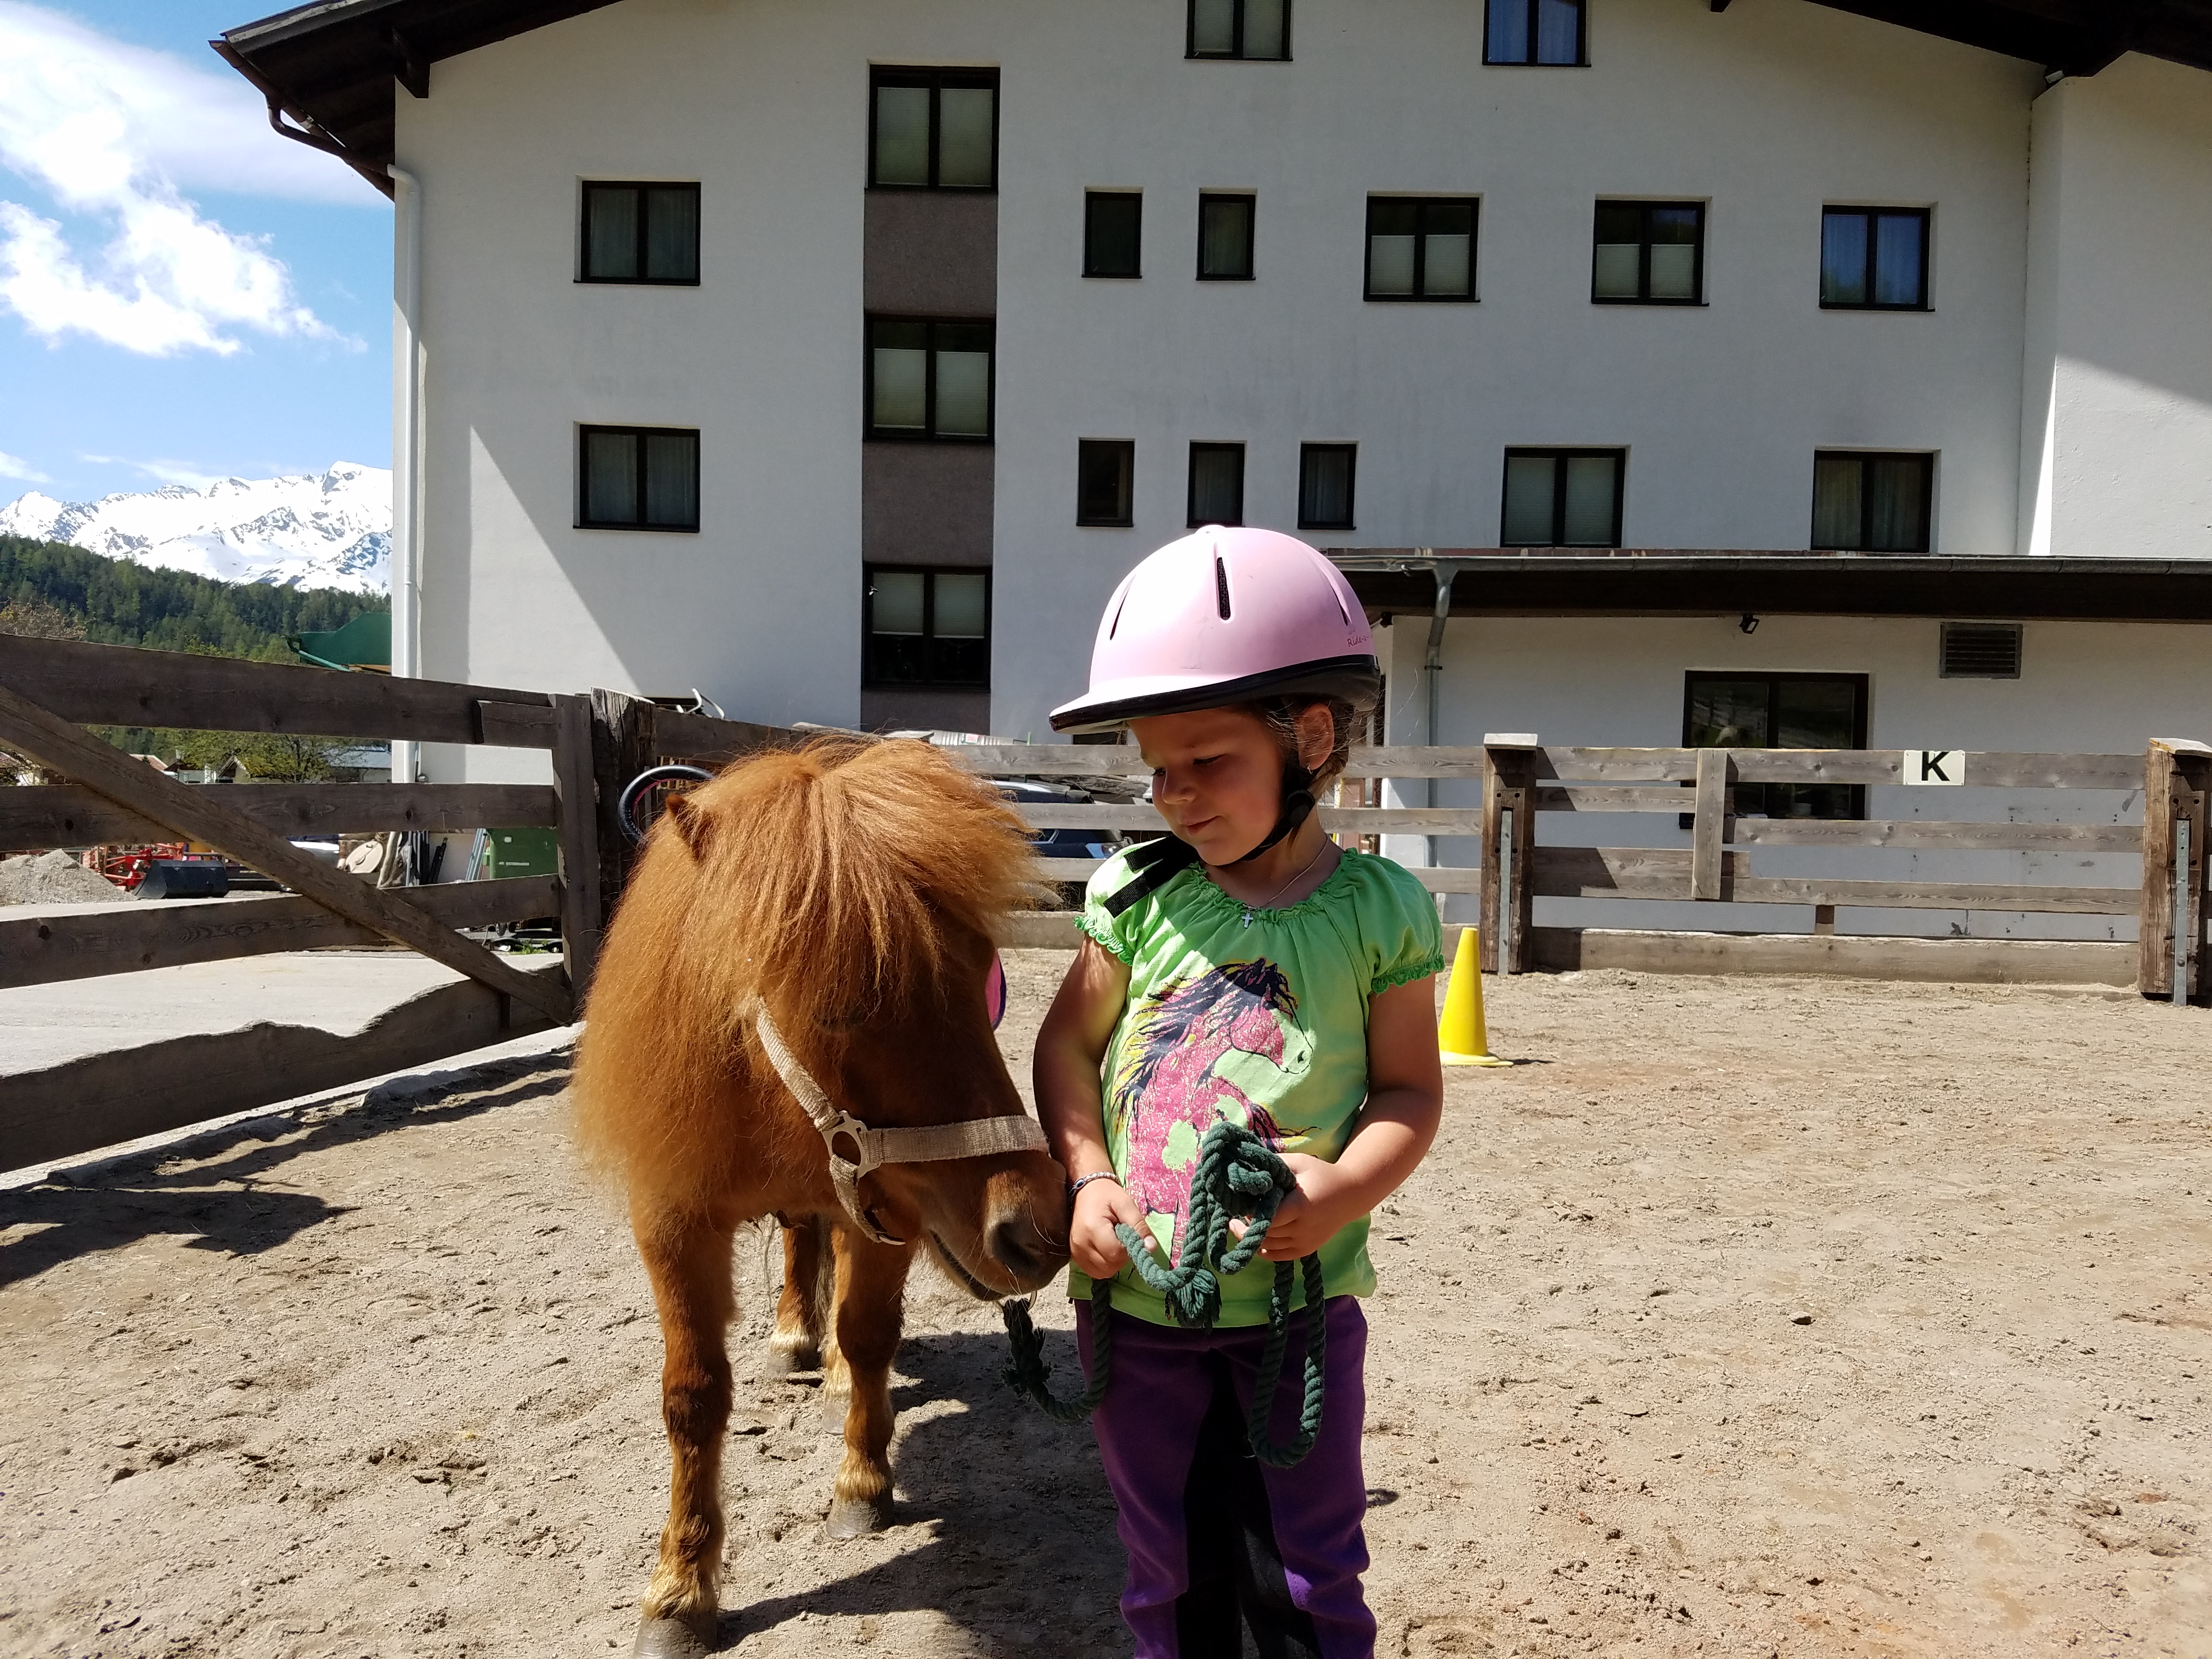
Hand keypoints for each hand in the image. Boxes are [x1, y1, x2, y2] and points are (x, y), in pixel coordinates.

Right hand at [1069, 1177, 1150, 1279]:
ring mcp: (1075, 1253)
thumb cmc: (1106, 1194)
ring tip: (1114, 1241)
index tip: (1130, 1235)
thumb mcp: (1126, 1204)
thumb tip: (1150, 1248)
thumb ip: (1139, 1226)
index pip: (1116, 1253)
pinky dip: (1105, 1265)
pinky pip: (1095, 1271)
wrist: (1085, 1191)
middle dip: (1123, 1256)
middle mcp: (1080, 1245)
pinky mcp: (1075, 1257)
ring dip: (1114, 1262)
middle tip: (1123, 1237)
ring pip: (1104, 1272)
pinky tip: (1106, 1249)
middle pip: (1110, 1266)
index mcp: (1092, 1229)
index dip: (1129, 1248)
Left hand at [1232, 1154, 1351, 1261]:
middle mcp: (1302, 1229)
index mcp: (1300, 1206)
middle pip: (1265, 1233)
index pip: (1267, 1218)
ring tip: (1239, 1221)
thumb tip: (1246, 1167)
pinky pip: (1277, 1256)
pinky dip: (1262, 1249)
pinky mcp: (1306, 1249)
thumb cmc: (1321, 1174)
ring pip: (1268, 1246)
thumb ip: (1273, 1165)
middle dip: (1247, 1222)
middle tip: (1236, 1208)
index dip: (1250, 1212)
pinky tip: (1254, 1237)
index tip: (1240, 1201)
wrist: (1349, 1195)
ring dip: (1252, 1236)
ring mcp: (1305, 1242)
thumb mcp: (1298, 1162)